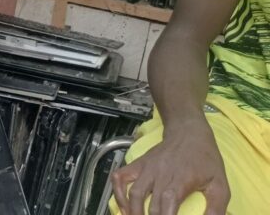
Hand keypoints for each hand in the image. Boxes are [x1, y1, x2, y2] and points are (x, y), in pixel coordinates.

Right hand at [111, 120, 229, 214]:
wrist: (188, 132)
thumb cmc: (205, 159)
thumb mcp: (220, 185)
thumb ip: (216, 209)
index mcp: (179, 182)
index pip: (166, 209)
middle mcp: (159, 175)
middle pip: (150, 207)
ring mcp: (146, 169)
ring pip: (133, 194)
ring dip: (133, 212)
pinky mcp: (138, 163)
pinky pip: (120, 177)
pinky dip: (118, 193)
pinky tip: (123, 206)